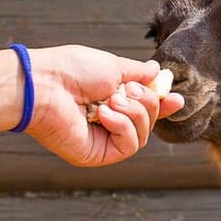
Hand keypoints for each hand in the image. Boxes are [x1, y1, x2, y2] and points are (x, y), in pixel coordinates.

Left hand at [20, 45, 179, 167]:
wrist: (44, 85)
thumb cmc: (72, 71)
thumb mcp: (114, 66)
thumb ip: (138, 73)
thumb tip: (156, 72)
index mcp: (110, 100)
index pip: (144, 108)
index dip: (162, 105)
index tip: (175, 98)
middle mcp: (107, 122)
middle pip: (149, 121)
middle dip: (147, 102)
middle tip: (129, 90)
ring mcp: (102, 140)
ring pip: (143, 135)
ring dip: (134, 113)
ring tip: (111, 100)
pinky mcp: (96, 154)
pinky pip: (129, 145)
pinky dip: (123, 126)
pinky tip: (104, 114)